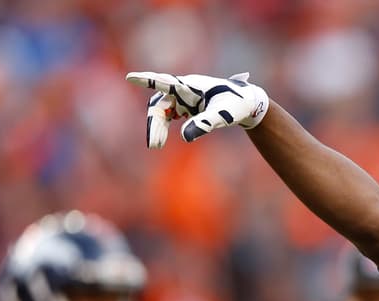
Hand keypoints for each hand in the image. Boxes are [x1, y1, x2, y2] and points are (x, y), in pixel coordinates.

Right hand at [125, 71, 268, 147]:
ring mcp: (183, 97)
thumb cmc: (236, 105)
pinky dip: (163, 125)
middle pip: (159, 104)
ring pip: (161, 110)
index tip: (131, 77)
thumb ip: (205, 124)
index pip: (164, 82)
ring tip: (157, 145)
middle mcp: (183, 89)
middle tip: (155, 145)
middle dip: (155, 124)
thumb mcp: (223, 116)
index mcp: (190, 86)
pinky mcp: (187, 105)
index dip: (147, 80)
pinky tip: (161, 139)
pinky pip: (168, 113)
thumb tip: (185, 137)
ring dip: (157, 127)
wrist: (247, 103)